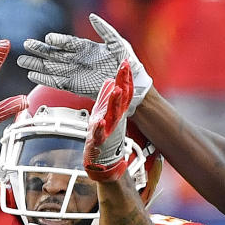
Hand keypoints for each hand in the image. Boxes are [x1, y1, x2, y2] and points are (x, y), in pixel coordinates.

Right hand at [17, 13, 152, 114]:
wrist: (131, 86)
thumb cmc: (128, 64)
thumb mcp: (118, 43)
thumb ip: (105, 29)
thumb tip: (91, 16)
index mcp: (86, 48)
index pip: (67, 42)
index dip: (58, 41)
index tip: (48, 39)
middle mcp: (77, 59)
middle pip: (54, 54)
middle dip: (40, 50)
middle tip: (25, 45)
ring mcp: (74, 73)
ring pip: (51, 67)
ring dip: (36, 64)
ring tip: (22, 60)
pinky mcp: (74, 86)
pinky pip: (56, 82)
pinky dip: (44, 79)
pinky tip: (32, 75)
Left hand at [84, 60, 132, 180]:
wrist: (102, 162)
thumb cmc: (102, 136)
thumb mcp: (104, 113)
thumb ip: (107, 97)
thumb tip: (110, 81)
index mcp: (116, 111)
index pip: (123, 91)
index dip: (125, 77)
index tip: (125, 62)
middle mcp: (115, 118)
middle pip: (122, 98)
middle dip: (123, 82)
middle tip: (124, 67)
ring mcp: (109, 129)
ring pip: (114, 114)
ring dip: (116, 102)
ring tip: (117, 90)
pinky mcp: (99, 141)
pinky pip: (100, 134)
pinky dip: (100, 128)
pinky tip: (99, 122)